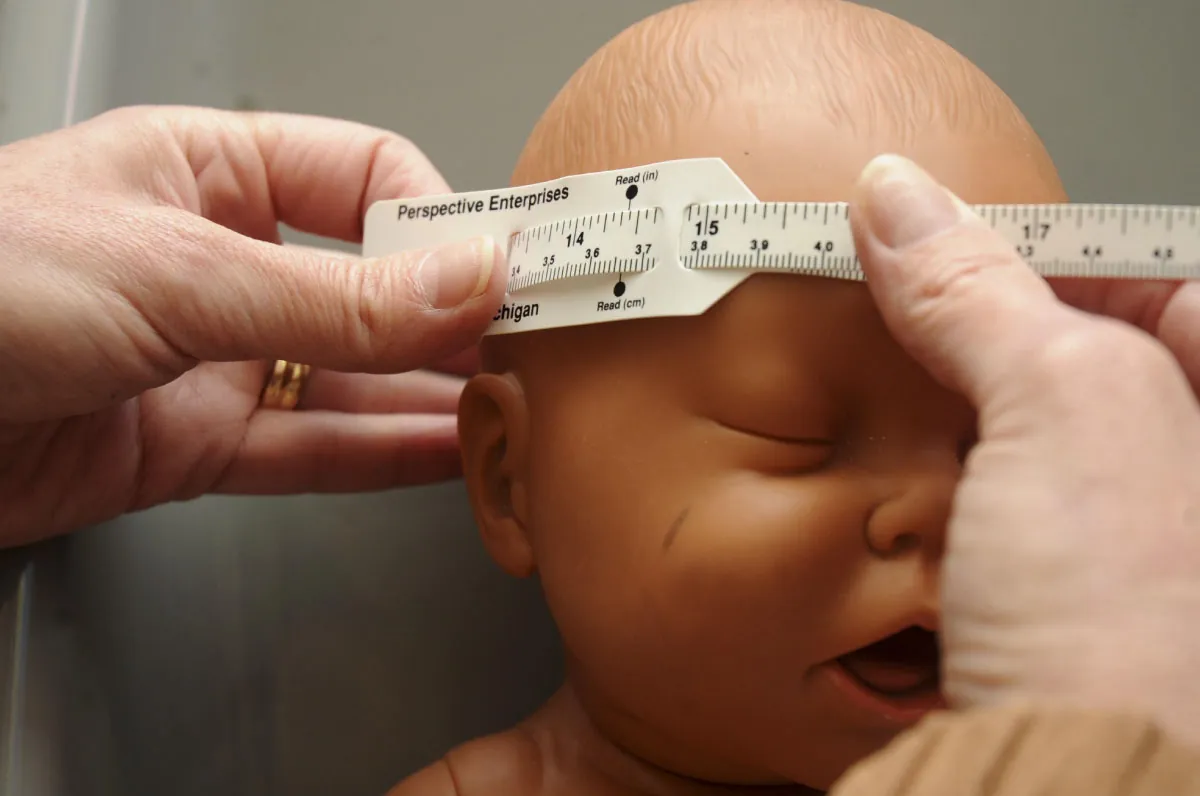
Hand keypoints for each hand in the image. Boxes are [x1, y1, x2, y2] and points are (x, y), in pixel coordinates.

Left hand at [0, 106, 505, 543]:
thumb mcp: (171, 272)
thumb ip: (330, 296)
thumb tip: (466, 281)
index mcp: (208, 171)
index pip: (368, 182)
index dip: (444, 226)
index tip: (505, 273)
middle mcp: (217, 260)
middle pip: (369, 286)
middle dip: (452, 319)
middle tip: (533, 348)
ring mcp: (208, 358)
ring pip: (348, 379)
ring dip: (429, 396)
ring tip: (510, 411)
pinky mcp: (189, 446)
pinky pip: (308, 450)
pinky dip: (379, 457)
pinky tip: (443, 457)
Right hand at [849, 155, 1199, 745]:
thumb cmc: (1127, 646)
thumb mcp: (1060, 417)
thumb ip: (984, 295)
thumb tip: (900, 203)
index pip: (1165, 279)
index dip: (1057, 252)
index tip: (954, 245)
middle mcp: (1190, 483)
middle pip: (1088, 354)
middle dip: (995, 330)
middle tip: (912, 314)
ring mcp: (1136, 545)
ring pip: (1033, 429)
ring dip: (959, 407)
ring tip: (903, 403)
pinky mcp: (1062, 597)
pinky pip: (998, 499)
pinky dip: (946, 478)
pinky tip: (912, 488)